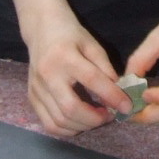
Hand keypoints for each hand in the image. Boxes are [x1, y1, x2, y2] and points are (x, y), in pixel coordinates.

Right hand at [25, 18, 127, 136]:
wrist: (41, 30)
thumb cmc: (70, 35)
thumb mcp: (92, 45)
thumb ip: (105, 69)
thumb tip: (119, 96)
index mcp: (64, 57)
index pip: (92, 80)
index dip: (112, 97)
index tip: (127, 107)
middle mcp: (47, 75)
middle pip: (71, 108)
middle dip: (95, 119)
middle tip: (110, 115)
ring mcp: (36, 89)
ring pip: (59, 121)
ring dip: (83, 126)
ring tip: (97, 118)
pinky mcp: (31, 98)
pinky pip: (49, 124)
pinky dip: (67, 129)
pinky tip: (80, 121)